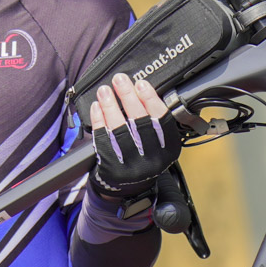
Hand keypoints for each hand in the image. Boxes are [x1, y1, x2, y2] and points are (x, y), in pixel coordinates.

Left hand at [88, 74, 180, 198]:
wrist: (128, 186)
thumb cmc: (144, 155)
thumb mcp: (159, 142)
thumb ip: (156, 121)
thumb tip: (141, 89)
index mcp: (168, 149)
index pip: (162, 120)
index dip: (151, 100)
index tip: (141, 84)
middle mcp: (152, 159)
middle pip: (139, 122)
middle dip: (128, 98)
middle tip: (120, 79)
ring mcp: (131, 164)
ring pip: (119, 130)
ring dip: (110, 106)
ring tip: (104, 90)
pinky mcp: (112, 167)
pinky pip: (103, 139)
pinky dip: (99, 120)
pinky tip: (97, 107)